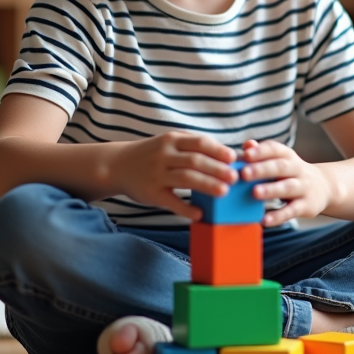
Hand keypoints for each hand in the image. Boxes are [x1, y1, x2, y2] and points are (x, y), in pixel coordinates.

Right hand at [112, 131, 237, 219]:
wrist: (117, 165)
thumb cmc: (152, 154)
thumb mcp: (169, 142)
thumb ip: (194, 146)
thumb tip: (228, 156)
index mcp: (172, 140)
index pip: (199, 142)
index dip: (218, 150)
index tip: (234, 158)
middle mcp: (164, 155)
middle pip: (195, 161)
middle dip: (217, 169)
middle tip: (235, 177)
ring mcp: (157, 174)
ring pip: (186, 178)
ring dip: (207, 185)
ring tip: (224, 192)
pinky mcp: (151, 193)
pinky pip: (171, 201)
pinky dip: (186, 208)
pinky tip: (200, 214)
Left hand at [239, 139, 336, 226]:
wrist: (325, 187)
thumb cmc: (292, 173)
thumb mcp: (281, 160)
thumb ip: (262, 153)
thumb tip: (247, 145)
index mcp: (288, 156)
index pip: (275, 149)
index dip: (261, 151)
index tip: (245, 155)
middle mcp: (297, 169)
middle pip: (280, 167)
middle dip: (262, 169)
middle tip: (244, 173)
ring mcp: (303, 188)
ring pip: (287, 187)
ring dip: (271, 190)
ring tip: (255, 193)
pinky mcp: (306, 206)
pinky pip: (291, 211)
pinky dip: (278, 216)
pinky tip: (265, 220)